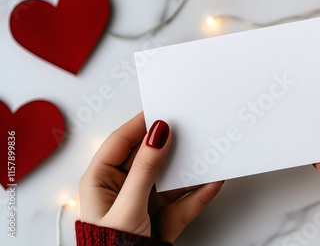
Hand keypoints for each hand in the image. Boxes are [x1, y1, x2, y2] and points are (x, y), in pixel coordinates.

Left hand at [78, 113, 222, 242]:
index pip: (121, 142)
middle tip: (189, 127)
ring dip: (189, 168)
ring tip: (207, 152)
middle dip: (171, 144)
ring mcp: (145, 202)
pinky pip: (184, 199)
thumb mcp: (128, 205)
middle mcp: (123, 188)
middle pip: (149, 157)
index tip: (162, 109)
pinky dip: (199, 192)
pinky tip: (213, 181)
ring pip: (171, 177)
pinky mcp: (163, 217)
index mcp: (101, 180)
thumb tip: (158, 133)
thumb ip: (145, 168)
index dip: (141, 123)